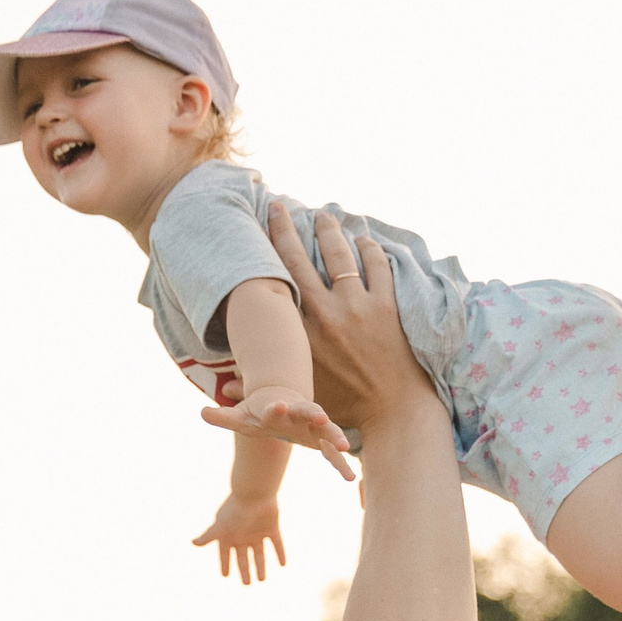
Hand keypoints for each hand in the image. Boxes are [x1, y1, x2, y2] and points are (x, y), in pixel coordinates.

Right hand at [191, 492, 285, 583]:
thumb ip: (209, 536)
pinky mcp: (272, 528)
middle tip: (247, 584)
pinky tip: (283, 564)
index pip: (225, 553)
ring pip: (259, 553)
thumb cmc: (236, 509)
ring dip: (260, 566)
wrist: (255, 492)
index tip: (225, 575)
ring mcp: (258, 532)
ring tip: (261, 580)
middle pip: (243, 557)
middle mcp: (243, 535)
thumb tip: (193, 543)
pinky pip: (276, 543)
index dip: (225, 564)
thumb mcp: (221, 526)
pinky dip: (280, 553)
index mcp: (230, 535)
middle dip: (244, 570)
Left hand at [197, 383, 355, 479]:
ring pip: (328, 431)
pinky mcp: (324, 441)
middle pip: (309, 412)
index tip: (279, 407)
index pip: (277, 408)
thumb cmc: (261, 414)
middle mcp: (300, 415)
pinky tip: (351, 479)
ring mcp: (315, 427)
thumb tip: (202, 412)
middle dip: (315, 415)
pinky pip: (335, 454)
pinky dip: (342, 465)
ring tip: (343, 447)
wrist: (284, 403)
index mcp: (279, 409)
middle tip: (320, 418)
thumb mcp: (241, 417)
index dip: (277, 409)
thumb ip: (223, 417)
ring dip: (336, 437)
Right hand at [264, 203, 425, 434]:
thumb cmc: (345, 410)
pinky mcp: (387, 307)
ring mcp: (358, 308)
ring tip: (325, 216)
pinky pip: (377, 267)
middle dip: (287, 229)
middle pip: (301, 260)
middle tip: (281, 206)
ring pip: (340, 256)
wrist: (394, 414)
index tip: (254, 235)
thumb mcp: (300, 396)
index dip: (264, 255)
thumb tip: (226, 388)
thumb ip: (262, 388)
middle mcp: (326, 315)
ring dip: (330, 232)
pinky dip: (369, 250)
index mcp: (301, 335)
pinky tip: (363, 240)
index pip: (277, 285)